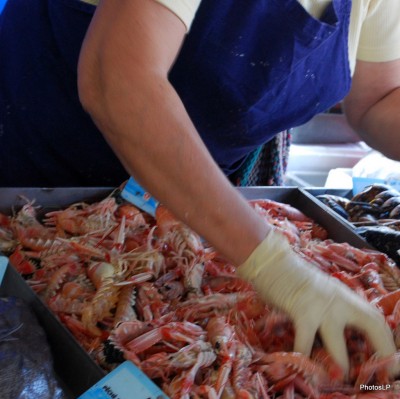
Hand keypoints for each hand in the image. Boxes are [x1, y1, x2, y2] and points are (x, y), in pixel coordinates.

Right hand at [237, 228, 396, 374]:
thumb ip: (332, 307)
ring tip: (339, 378)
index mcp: (345, 295)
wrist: (272, 260)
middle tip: (379, 373)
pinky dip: (303, 356)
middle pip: (371, 323)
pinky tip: (301, 364)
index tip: (388, 359)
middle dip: (382, 349)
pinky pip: (305, 341)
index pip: (375, 317)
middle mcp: (339, 299)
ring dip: (339, 364)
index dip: (386, 340)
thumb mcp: (320, 290)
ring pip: (337, 342)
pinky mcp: (301, 311)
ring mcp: (321, 306)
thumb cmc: (292, 275)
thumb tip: (339, 331)